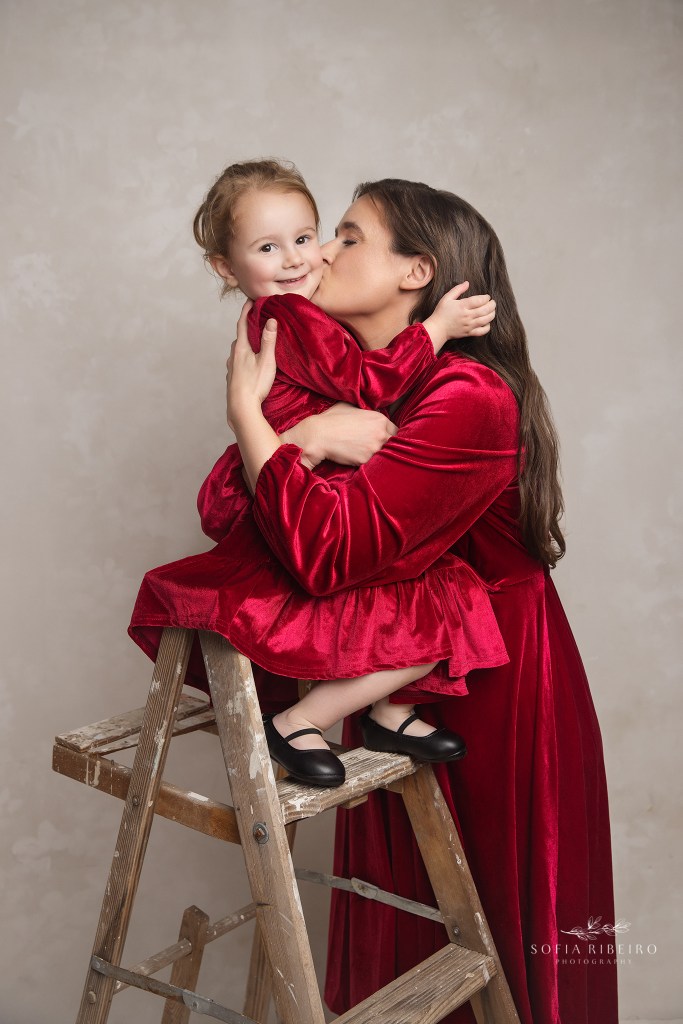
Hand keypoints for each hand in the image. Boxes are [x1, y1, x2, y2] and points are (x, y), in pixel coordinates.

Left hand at [226, 300, 277, 428]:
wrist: (241, 408)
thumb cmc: (255, 385)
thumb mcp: (266, 361)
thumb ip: (269, 341)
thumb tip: (271, 320)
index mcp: (241, 348)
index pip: (243, 323)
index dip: (247, 310)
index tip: (251, 300)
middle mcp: (233, 355)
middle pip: (240, 337)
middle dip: (247, 327)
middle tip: (257, 320)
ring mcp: (231, 367)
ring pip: (238, 350)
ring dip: (246, 343)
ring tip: (255, 342)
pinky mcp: (232, 378)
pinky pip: (237, 362)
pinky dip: (244, 357)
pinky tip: (249, 363)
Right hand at [281, 402, 397, 466]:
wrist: (318, 435)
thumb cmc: (331, 419)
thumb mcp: (350, 407)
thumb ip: (365, 411)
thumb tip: (367, 411)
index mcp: (380, 419)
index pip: (396, 430)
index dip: (390, 435)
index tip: (384, 439)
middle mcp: (381, 433)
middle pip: (394, 443)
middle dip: (387, 446)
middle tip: (376, 448)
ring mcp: (374, 448)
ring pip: (384, 454)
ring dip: (379, 455)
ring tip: (367, 454)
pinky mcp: (366, 460)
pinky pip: (372, 463)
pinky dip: (368, 462)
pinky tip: (358, 458)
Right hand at [423, 282, 496, 351]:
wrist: (437, 329)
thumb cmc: (441, 312)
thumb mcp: (447, 298)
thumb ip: (458, 289)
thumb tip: (467, 283)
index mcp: (462, 306)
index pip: (480, 300)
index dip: (486, 298)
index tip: (487, 297)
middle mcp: (468, 316)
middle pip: (486, 310)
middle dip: (492, 305)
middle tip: (492, 302)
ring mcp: (469, 325)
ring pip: (486, 320)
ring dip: (492, 314)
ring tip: (492, 310)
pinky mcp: (469, 333)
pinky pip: (482, 331)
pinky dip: (488, 326)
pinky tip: (486, 322)